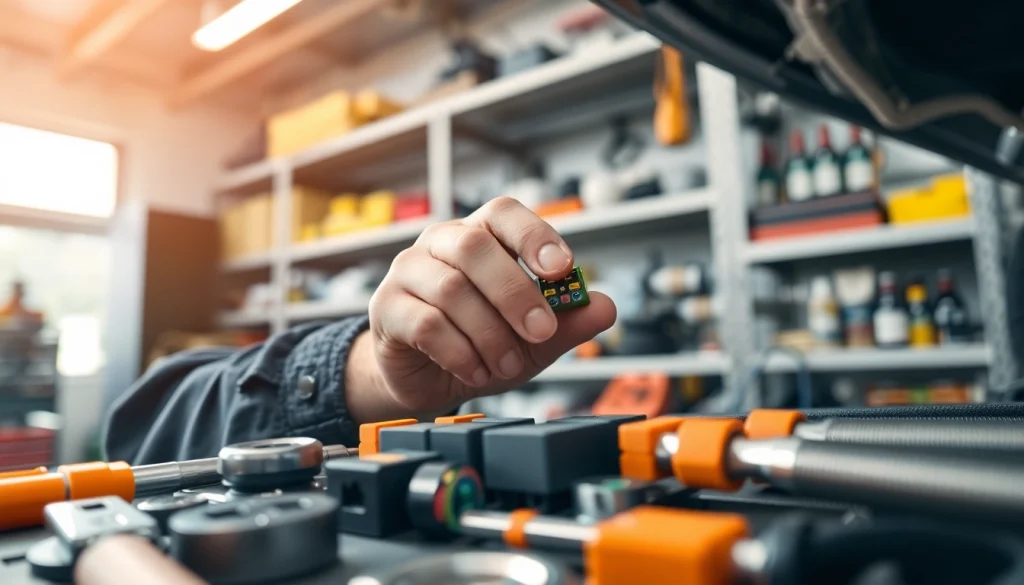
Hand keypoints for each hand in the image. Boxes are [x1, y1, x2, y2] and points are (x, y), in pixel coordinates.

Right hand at [350, 197, 615, 420]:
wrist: (425, 381)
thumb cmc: (479, 344)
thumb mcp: (532, 339)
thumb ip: (567, 323)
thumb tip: (605, 307)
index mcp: (479, 235)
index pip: (503, 213)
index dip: (533, 235)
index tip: (562, 268)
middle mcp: (439, 244)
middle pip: (474, 247)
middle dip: (516, 293)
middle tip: (542, 332)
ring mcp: (408, 272)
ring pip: (452, 289)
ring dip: (490, 334)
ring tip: (509, 365)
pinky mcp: (388, 309)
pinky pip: (427, 324)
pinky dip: (461, 352)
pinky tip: (477, 372)